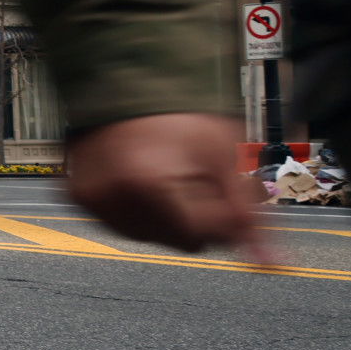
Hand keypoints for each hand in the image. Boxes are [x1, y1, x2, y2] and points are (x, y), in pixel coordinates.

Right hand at [66, 113, 275, 264]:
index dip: (221, 213)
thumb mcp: (226, 158)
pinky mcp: (80, 198)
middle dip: (195, 216)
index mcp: (150, 186)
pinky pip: (120, 224)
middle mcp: (114, 197)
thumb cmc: (181, 114)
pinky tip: (142, 180)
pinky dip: (136, 208)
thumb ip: (248, 214)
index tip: (222, 187)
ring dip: (166, 215)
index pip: (203, 237)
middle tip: (193, 176)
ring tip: (165, 174)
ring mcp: (93, 200)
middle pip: (177, 241)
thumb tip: (270, 264)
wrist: (131, 84)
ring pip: (150, 237)